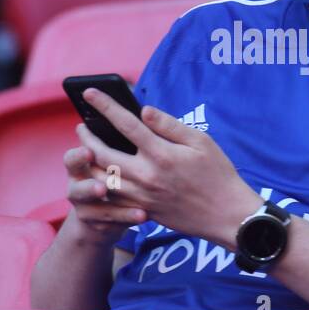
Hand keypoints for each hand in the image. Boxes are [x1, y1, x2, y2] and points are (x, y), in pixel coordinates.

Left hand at [75, 87, 262, 249]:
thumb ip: (169, 125)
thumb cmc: (218, 174)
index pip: (125, 124)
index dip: (104, 106)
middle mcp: (147, 176)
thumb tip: (143, 111)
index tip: (89, 94)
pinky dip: (100, 187)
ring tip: (84, 150)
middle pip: (103, 154)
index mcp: (161, 154)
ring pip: (101, 179)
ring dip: (88, 163)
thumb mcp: (201, 141)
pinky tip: (97, 176)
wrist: (227, 215)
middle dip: (87, 138)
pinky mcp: (143, 211)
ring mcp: (142, 197)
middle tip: (81, 126)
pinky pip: (113, 199)